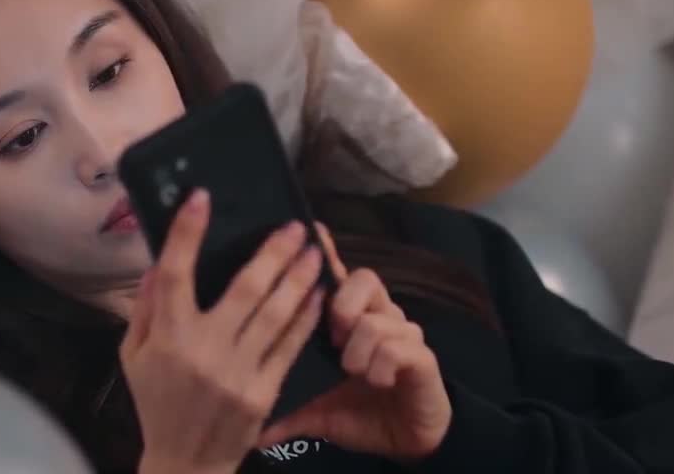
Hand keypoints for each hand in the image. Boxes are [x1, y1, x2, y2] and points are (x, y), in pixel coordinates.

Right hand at [121, 189, 327, 473]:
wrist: (185, 462)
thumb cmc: (156, 404)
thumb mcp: (132, 357)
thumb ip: (144, 310)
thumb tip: (156, 265)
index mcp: (167, 337)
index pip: (175, 274)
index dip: (187, 233)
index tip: (200, 197)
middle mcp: (203, 350)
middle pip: (244, 289)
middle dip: (271, 252)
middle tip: (292, 225)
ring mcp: (237, 372)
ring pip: (274, 314)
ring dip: (297, 279)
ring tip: (313, 251)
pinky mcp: (264, 391)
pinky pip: (289, 346)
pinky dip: (305, 317)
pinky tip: (317, 294)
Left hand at [256, 224, 451, 462]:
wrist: (408, 443)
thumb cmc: (360, 415)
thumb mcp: (317, 412)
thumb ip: (286, 410)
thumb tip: (251, 431)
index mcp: (352, 321)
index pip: (338, 276)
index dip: (326, 253)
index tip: (311, 231)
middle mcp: (379, 318)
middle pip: (364, 279)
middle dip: (343, 303)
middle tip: (334, 337)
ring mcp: (403, 335)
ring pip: (376, 317)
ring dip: (359, 347)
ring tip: (353, 370)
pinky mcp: (423, 358)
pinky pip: (399, 346)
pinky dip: (381, 365)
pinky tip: (377, 381)